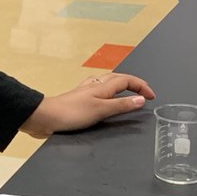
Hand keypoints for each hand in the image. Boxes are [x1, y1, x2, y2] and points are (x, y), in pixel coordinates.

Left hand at [21, 73, 155, 138]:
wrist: (45, 117)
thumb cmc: (70, 113)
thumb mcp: (100, 110)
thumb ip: (121, 105)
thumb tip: (140, 100)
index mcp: (102, 86)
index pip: (127, 80)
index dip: (141, 86)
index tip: (151, 96)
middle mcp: (94, 86)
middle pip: (118, 78)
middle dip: (133, 83)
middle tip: (144, 92)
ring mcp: (85, 92)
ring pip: (107, 83)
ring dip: (120, 85)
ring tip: (128, 91)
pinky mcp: (78, 100)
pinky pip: (98, 90)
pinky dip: (107, 91)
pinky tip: (103, 97)